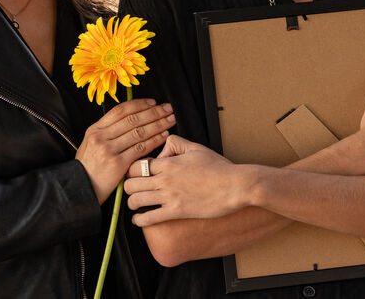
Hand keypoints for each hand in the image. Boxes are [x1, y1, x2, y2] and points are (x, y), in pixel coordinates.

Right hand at [76, 99, 173, 203]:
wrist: (80, 188)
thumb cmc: (88, 167)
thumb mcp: (90, 144)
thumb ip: (106, 132)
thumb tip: (128, 119)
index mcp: (95, 129)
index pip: (120, 110)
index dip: (139, 104)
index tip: (153, 102)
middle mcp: (101, 137)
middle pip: (133, 119)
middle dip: (153, 112)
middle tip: (167, 108)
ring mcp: (109, 150)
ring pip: (139, 132)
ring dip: (158, 124)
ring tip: (170, 120)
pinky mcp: (117, 164)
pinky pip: (140, 148)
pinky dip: (154, 141)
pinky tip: (164, 136)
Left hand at [124, 135, 248, 225]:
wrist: (236, 185)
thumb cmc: (218, 167)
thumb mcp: (196, 147)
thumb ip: (175, 143)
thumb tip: (161, 150)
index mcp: (168, 162)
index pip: (136, 165)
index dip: (130, 170)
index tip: (132, 174)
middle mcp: (165, 179)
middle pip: (131, 183)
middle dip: (128, 186)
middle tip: (131, 189)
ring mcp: (170, 196)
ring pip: (136, 200)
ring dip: (131, 203)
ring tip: (133, 204)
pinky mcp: (177, 212)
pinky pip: (150, 218)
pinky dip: (140, 220)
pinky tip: (139, 220)